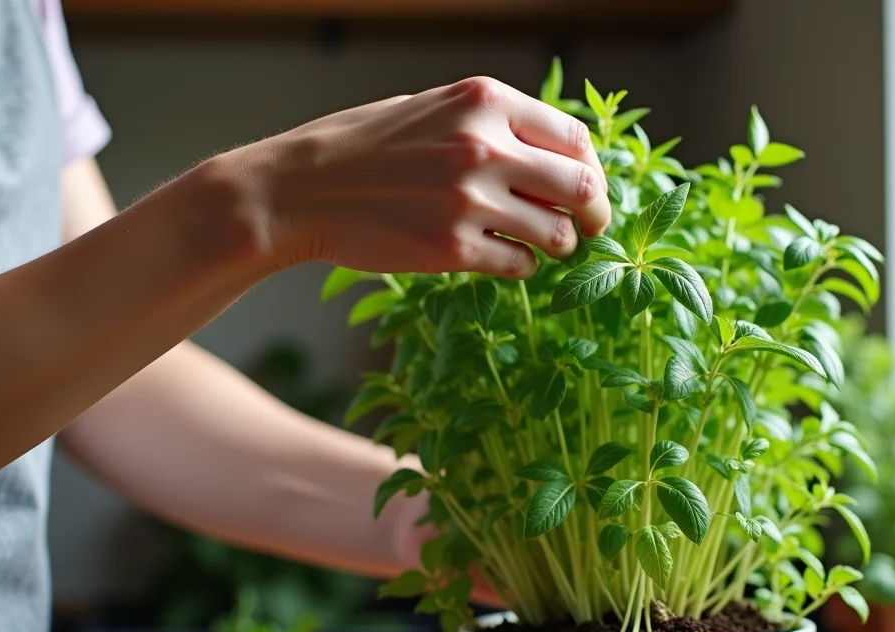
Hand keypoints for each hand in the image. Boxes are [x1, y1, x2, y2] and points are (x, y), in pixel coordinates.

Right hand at [225, 76, 610, 278]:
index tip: (587, 189)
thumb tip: (560, 157)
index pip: (574, 139)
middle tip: (589, 228)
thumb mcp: (434, 108)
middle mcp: (484, 147)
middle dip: (593, 214)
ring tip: (536, 244)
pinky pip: (519, 265)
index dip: (591, 170)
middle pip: (580, 188)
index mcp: (485, 101)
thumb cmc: (366, 147)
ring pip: (556, 234)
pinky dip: (520, 266)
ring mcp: (469, 201)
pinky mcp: (452, 250)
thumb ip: (495, 124)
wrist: (301, 188)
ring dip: (555, 244)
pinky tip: (500, 257)